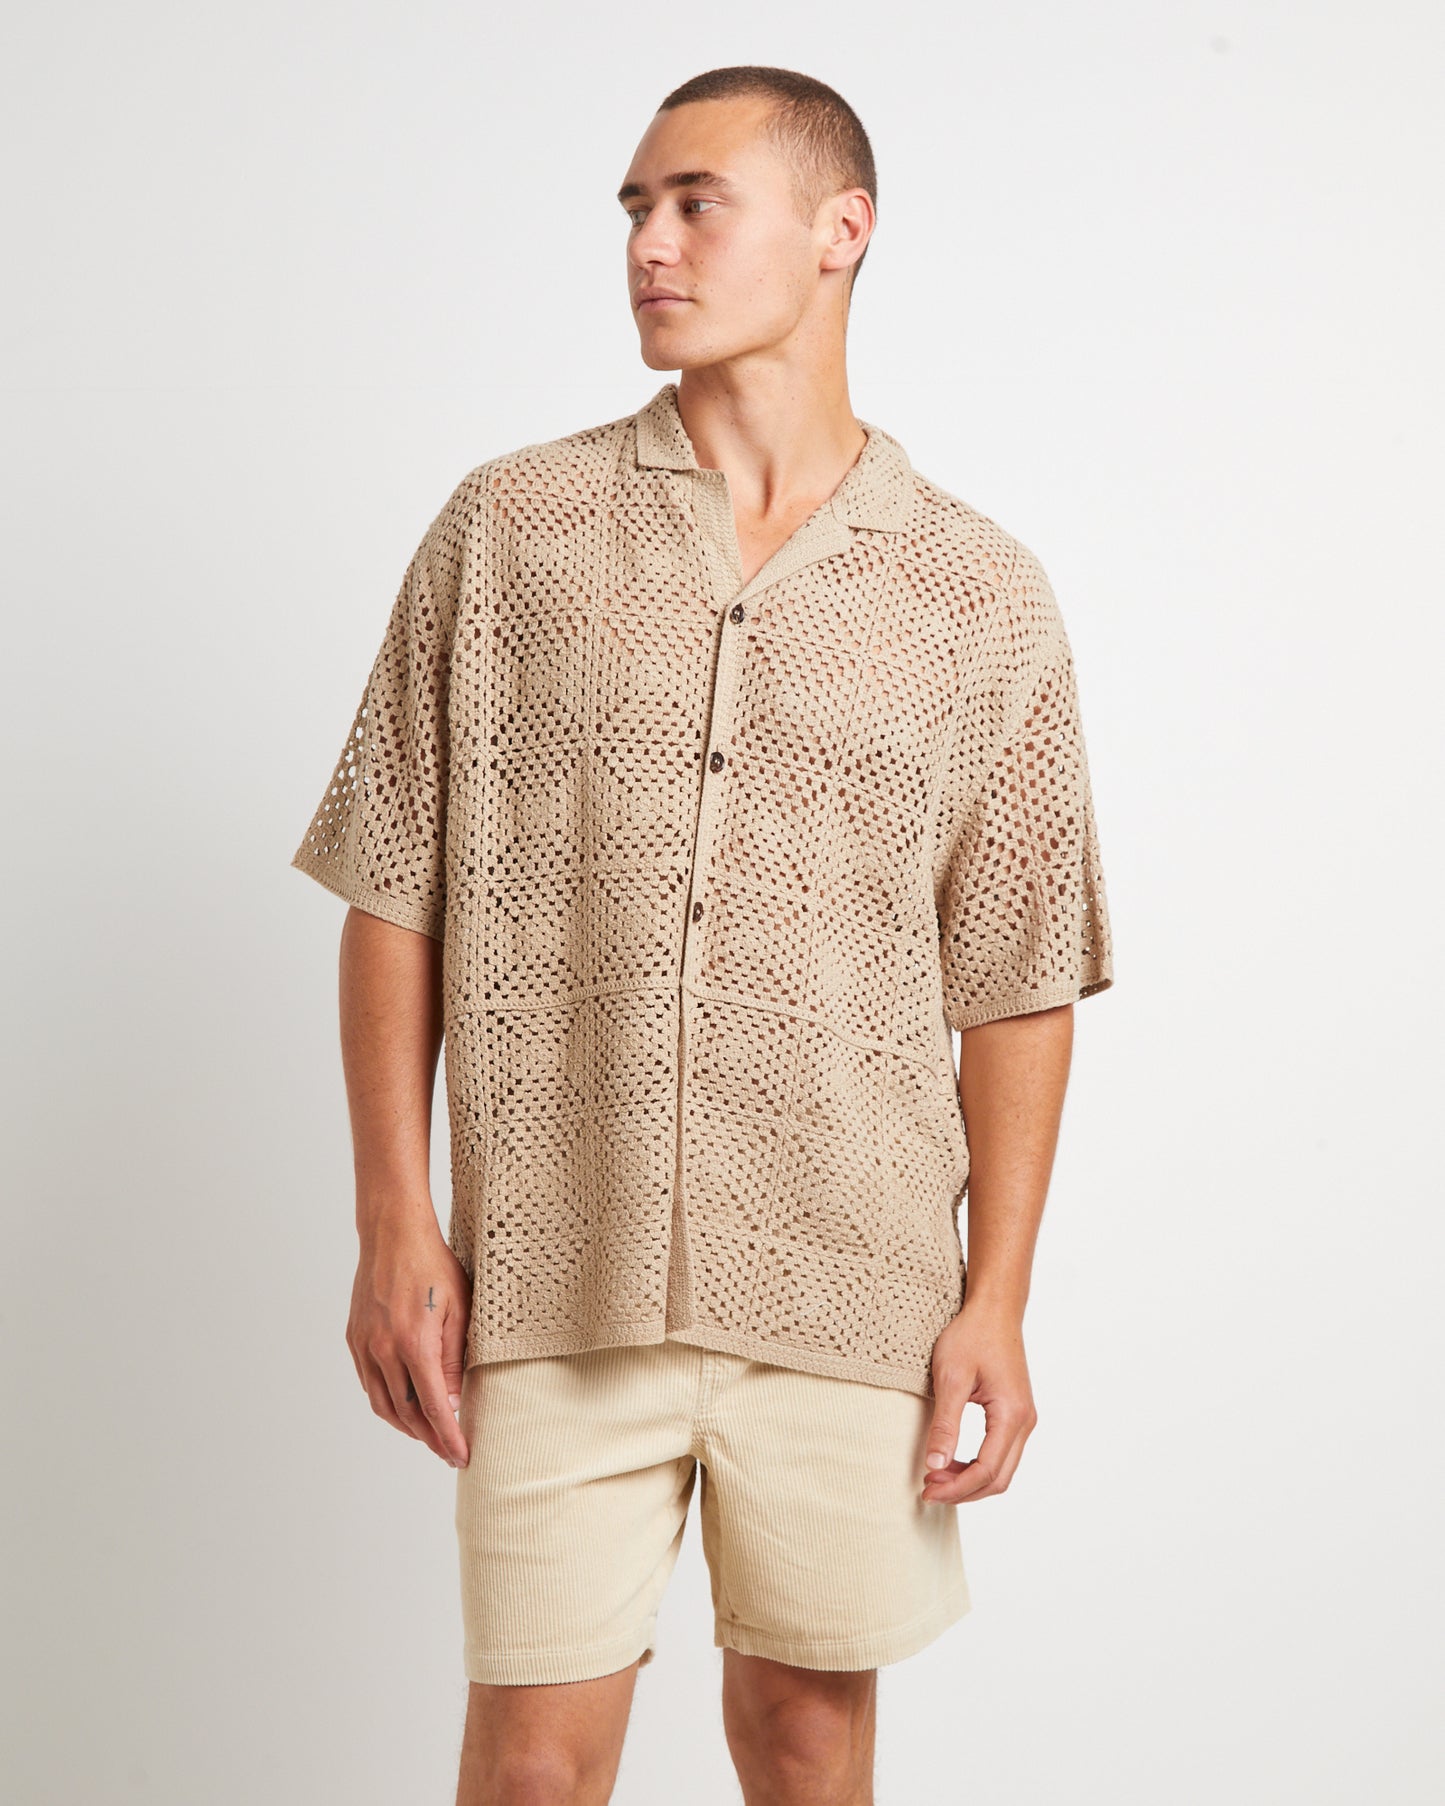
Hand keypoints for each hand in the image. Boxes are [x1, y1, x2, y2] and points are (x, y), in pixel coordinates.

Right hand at [346, 1216, 473, 1467]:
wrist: (393, 1235)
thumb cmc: (434, 1266)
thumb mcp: (459, 1310)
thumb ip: (454, 1359)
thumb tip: (454, 1402)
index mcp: (415, 1344)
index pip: (433, 1407)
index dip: (448, 1437)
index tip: (461, 1456)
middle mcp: (384, 1350)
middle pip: (405, 1414)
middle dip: (429, 1439)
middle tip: (448, 1452)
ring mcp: (365, 1346)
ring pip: (383, 1404)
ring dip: (406, 1427)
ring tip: (429, 1435)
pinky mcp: (354, 1339)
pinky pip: (370, 1384)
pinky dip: (386, 1403)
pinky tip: (403, 1406)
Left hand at [920, 1303, 1037, 1502]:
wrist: (994, 1310)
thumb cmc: (972, 1336)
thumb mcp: (951, 1378)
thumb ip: (945, 1424)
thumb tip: (934, 1466)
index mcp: (1011, 1414)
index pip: (987, 1470)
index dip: (957, 1487)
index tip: (927, 1490)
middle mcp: (1025, 1421)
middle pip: (999, 1478)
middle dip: (963, 1491)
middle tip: (929, 1490)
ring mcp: (1024, 1418)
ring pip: (1002, 1469)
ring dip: (970, 1480)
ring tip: (936, 1476)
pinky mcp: (1016, 1414)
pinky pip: (1001, 1453)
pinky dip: (978, 1466)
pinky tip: (953, 1461)